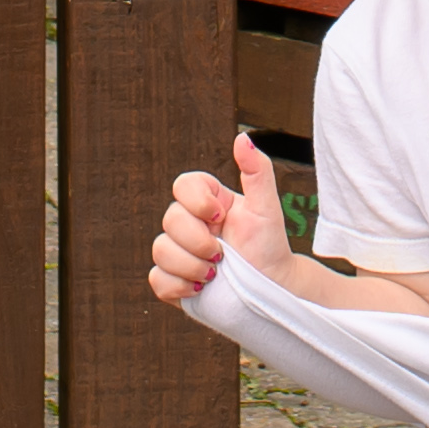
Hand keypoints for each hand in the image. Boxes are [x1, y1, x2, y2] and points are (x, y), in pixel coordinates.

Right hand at [149, 140, 309, 311]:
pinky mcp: (174, 280)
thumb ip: (257, 171)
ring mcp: (179, 252)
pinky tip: (200, 290)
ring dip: (190, 266)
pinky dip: (178, 286)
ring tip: (214, 275)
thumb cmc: (269, 246)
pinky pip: (157, 279)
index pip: (182, 185)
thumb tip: (241, 137)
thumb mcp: (267, 207)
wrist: (271, 290)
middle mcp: (190, 224)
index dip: (197, 201)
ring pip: (160, 250)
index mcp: (208, 202)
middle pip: (169, 219)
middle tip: (222, 255)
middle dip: (198, 241)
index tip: (221, 217)